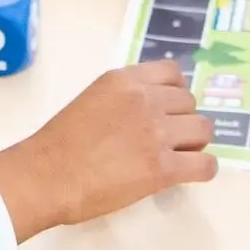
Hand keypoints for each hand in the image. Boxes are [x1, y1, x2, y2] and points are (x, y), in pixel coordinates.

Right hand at [0, 61, 216, 238]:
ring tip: (180, 156)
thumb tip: (144, 115)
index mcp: (124, 81)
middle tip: (169, 139)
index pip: (172, 73)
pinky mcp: (163, 168)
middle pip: (190, 103)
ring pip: (203, 130)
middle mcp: (145, 100)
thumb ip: (121, 100)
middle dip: (183, 120)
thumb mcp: (91, 101)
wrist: (44, 176)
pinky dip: (203, 169)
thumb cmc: (57, 145)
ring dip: (195, 143)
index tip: (168, 109)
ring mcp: (157, 133)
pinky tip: (192, 173)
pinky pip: (204, 165)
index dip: (175, 93)